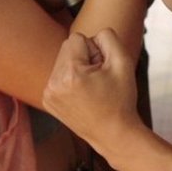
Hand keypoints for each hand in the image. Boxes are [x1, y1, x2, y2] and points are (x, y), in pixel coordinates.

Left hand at [43, 29, 142, 155]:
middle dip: (84, 58)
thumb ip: (109, 37)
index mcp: (70, 74)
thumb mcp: (123, 62)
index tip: (102, 70)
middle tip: (98, 79)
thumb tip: (93, 35)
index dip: (95, 50)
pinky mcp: (48, 101)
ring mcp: (48, 94)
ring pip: (62, 61)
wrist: (114, 135)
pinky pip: (58, 76)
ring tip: (91, 88)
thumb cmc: (120, 100)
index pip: (77, 38)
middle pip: (67, 48)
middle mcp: (53, 83)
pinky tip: (82, 95)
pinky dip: (70, 80)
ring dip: (77, 68)